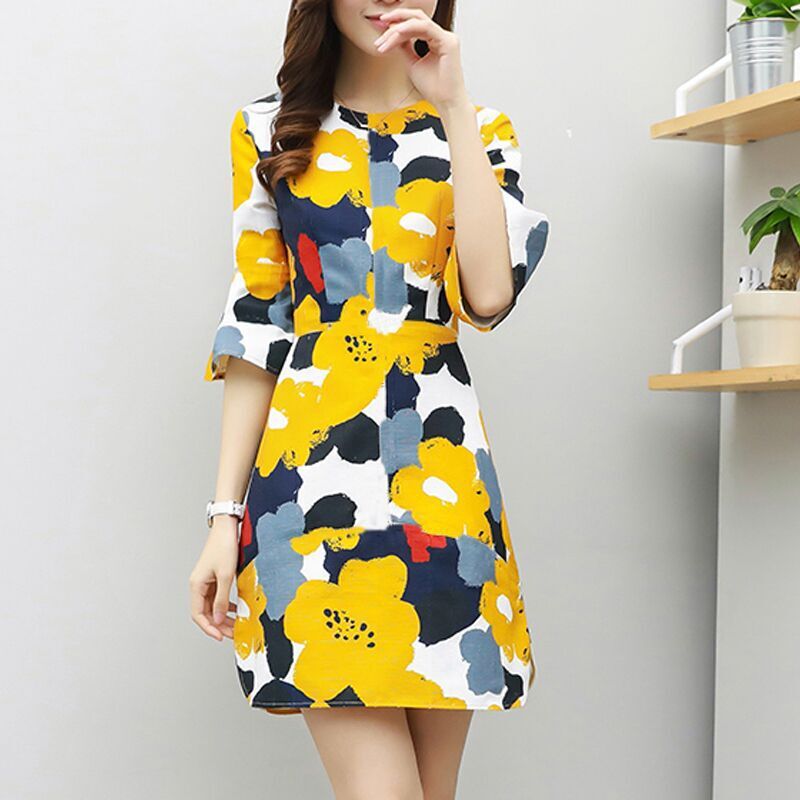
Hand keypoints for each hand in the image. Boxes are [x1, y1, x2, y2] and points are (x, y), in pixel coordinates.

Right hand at [189, 517, 239, 640]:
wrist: (227, 528)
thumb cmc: (224, 546)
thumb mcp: (225, 576)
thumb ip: (222, 600)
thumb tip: (219, 619)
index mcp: (196, 585)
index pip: (198, 615)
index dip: (209, 628)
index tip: (221, 636)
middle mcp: (199, 585)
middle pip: (206, 613)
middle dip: (219, 625)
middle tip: (233, 634)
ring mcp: (207, 582)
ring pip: (213, 606)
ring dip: (224, 617)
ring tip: (237, 625)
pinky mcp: (215, 578)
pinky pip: (219, 598)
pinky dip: (227, 606)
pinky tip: (237, 610)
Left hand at [373, 8, 470, 111]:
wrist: (445, 102)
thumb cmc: (434, 89)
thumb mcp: (412, 64)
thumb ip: (405, 49)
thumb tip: (393, 38)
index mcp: (435, 40)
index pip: (414, 26)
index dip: (396, 27)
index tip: (381, 35)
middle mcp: (442, 36)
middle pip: (416, 17)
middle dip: (397, 18)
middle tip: (381, 21)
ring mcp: (446, 37)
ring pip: (418, 21)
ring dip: (399, 27)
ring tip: (385, 37)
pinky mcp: (448, 41)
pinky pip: (425, 27)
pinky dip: (408, 28)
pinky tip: (395, 34)